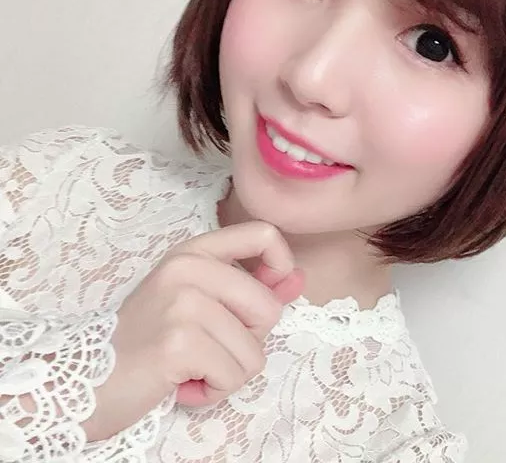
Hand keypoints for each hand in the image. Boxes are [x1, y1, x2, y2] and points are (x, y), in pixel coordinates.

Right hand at [82, 222, 304, 441]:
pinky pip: (234, 375)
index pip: (264, 234)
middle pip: (268, 308)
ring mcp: (183, 303)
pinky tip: (183, 382)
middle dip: (248, 340)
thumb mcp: (199, 301)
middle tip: (208, 345)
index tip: (270, 291)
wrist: (87, 378)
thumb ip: (251, 288)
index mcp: (194, 251)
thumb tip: (299, 279)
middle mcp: (188, 268)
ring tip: (191, 365)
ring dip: (228, 371)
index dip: (282, 265)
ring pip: (254, 350)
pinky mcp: (179, 342)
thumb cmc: (150, 339)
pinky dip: (214, 389)